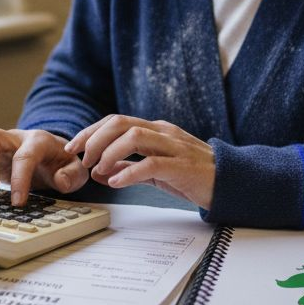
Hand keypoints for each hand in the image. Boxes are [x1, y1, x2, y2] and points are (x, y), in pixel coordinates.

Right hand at [0, 126, 88, 205]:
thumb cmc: (62, 162)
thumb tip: (59, 181)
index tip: (18, 202)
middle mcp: (15, 137)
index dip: (20, 179)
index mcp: (38, 141)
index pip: (24, 155)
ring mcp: (0, 142)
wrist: (54, 152)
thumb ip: (72, 175)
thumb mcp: (76, 170)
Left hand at [64, 115, 214, 208]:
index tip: (72, 147)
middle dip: (94, 139)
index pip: (116, 120)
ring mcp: (174, 147)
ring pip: (134, 136)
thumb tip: (99, 170)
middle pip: (120, 123)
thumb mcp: (155, 168)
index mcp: (155, 129)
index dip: (90, 131)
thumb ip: (128, 165)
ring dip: (109, 152)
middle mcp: (163, 132)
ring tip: (97, 170)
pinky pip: (151, 164)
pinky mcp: (182, 166)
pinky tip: (115, 182)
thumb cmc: (192, 175)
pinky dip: (129, 171)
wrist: (230, 184)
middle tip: (81, 159)